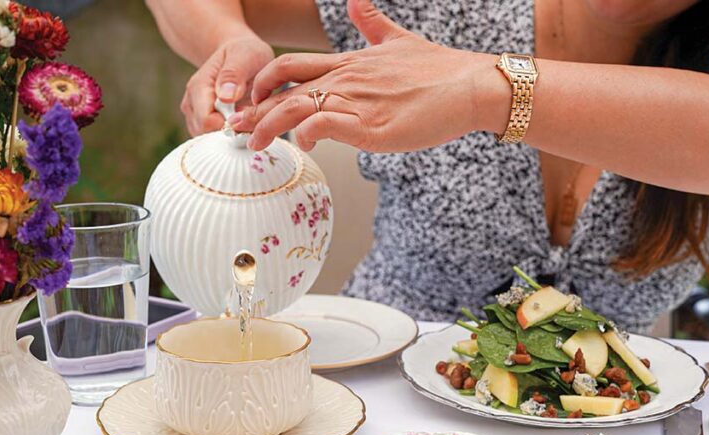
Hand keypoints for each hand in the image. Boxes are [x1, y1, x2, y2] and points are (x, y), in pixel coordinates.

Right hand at [180, 35, 274, 135]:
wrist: (239, 54)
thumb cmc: (245, 53)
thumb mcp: (245, 55)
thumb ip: (234, 74)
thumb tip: (225, 96)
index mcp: (199, 87)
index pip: (207, 121)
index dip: (229, 126)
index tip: (249, 118)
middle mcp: (191, 103)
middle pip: (207, 135)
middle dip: (231, 132)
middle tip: (252, 117)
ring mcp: (194, 115)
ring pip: (209, 140)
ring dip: (230, 134)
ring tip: (247, 115)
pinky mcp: (201, 124)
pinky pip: (213, 140)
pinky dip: (229, 135)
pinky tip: (242, 121)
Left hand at [230, 0, 496, 151]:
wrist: (471, 86)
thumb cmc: (440, 70)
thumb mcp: (399, 40)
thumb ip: (372, 23)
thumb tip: (357, 0)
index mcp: (348, 62)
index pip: (291, 67)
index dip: (264, 83)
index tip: (251, 101)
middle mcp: (346, 79)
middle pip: (284, 90)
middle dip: (254, 111)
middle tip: (236, 129)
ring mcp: (356, 101)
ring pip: (295, 108)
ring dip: (268, 127)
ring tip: (254, 144)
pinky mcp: (369, 126)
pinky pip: (323, 125)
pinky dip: (306, 135)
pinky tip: (304, 146)